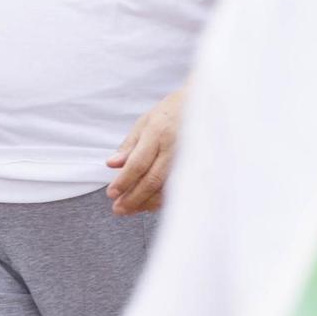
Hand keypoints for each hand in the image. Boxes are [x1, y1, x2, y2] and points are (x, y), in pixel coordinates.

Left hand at [106, 89, 184, 215]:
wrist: (204, 106)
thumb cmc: (171, 112)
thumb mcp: (146, 122)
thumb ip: (129, 145)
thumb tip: (112, 164)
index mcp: (158, 133)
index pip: (138, 163)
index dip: (124, 181)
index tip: (111, 193)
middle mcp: (173, 147)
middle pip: (151, 180)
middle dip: (133, 198)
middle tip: (118, 208)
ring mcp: (187, 159)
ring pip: (166, 189)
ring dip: (146, 203)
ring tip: (130, 209)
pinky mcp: (196, 168)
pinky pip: (178, 190)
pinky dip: (162, 200)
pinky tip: (150, 205)